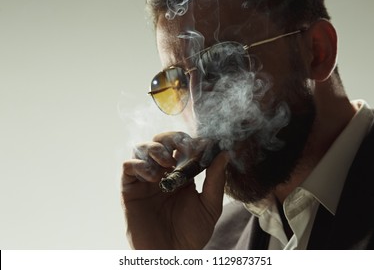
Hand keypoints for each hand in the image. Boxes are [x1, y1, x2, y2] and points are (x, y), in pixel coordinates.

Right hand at [121, 132, 227, 248]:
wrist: (171, 255)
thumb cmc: (191, 234)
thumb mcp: (210, 206)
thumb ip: (216, 180)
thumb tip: (224, 154)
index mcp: (182, 175)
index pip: (182, 147)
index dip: (191, 142)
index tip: (204, 144)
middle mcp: (162, 174)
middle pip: (160, 142)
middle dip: (171, 138)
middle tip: (182, 146)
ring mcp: (145, 180)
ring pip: (142, 148)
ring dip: (155, 148)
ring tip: (167, 161)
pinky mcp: (130, 189)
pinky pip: (128, 166)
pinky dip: (140, 164)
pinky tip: (154, 177)